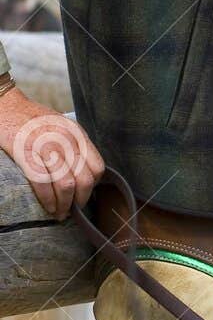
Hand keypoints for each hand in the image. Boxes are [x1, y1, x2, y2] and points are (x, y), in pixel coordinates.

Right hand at [0, 86, 105, 217]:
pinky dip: (48, 200)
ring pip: (66, 184)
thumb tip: (82, 171)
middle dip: (80, 199)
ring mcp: (46, 147)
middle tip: (74, 208)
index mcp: (77, 134)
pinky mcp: (25, 154)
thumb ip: (74, 145)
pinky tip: (49, 207)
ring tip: (61, 213)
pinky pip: (42, 183)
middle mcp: (65, 140)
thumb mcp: (62, 126)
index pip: (97, 166)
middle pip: (84, 179)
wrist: (6, 106)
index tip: (85, 192)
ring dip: (65, 204)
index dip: (94, 184)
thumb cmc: (33, 119)